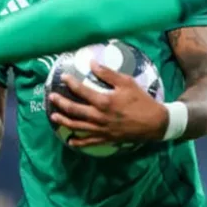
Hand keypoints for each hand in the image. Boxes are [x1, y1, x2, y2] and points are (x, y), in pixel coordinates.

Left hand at [48, 61, 167, 146]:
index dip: (71, 83)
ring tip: (53, 116)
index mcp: (104, 101)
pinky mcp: (106, 139)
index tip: (64, 77)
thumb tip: (92, 63)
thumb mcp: (127, 82)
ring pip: (78, 126)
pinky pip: (89, 142)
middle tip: (52, 97)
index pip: (82, 91)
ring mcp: (101, 130)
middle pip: (74, 110)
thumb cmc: (141, 100)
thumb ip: (108, 74)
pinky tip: (70, 141)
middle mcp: (99, 117)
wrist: (154, 122)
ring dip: (64, 121)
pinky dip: (78, 142)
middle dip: (61, 103)